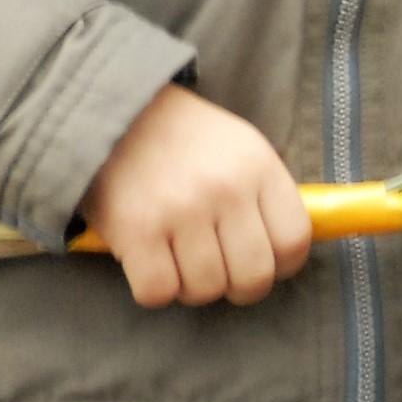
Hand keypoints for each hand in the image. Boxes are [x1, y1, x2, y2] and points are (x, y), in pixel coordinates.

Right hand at [79, 85, 312, 308]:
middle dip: (237, 287)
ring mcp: (181, 209)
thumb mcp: (238, 148)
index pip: (294, 242)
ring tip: (177, 260)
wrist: (107, 109)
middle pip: (254, 277)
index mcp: (258, 166)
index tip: (261, 263)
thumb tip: (286, 255)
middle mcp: (225, 188)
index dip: (280, 266)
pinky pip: (158, 292)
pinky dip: (153, 289)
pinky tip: (148, 263)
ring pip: (206, 290)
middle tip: (217, 271)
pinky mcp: (136, 229)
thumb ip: (265, 196)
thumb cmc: (179, 138)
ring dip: (191, 287)